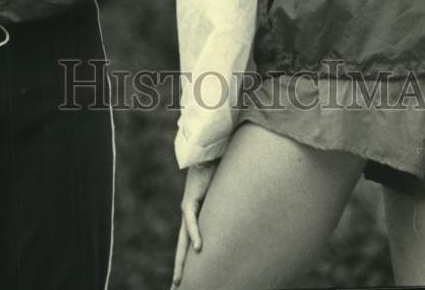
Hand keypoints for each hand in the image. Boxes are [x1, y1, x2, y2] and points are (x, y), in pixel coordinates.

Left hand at [171, 160, 217, 287]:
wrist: (209, 148)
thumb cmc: (218, 166)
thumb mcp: (224, 194)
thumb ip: (229, 206)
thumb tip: (248, 216)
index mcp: (195, 213)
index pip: (189, 241)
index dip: (188, 259)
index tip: (186, 278)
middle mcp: (189, 212)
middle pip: (182, 246)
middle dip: (180, 268)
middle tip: (175, 288)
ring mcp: (188, 206)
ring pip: (183, 239)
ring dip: (181, 261)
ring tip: (179, 281)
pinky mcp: (191, 197)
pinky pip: (192, 219)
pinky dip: (195, 234)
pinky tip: (199, 248)